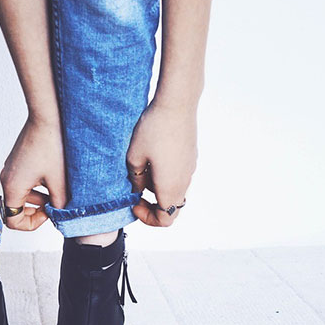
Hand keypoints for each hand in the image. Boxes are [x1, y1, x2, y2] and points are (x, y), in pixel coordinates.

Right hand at [0, 116, 66, 230]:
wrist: (46, 117)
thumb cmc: (51, 145)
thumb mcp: (59, 180)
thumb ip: (58, 204)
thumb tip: (59, 215)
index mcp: (12, 186)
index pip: (12, 221)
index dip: (30, 224)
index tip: (48, 213)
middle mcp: (6, 179)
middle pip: (16, 209)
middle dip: (36, 210)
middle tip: (54, 203)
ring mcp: (9, 169)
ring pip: (21, 195)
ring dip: (38, 198)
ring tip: (56, 187)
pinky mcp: (15, 162)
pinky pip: (22, 182)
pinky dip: (36, 185)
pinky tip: (52, 175)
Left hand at [126, 100, 197, 226]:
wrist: (177, 103)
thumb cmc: (153, 129)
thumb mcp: (133, 157)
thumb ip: (135, 179)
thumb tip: (138, 188)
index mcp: (170, 187)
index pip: (165, 220)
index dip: (147, 218)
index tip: (134, 201)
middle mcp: (184, 181)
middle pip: (170, 207)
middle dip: (151, 204)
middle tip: (135, 188)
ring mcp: (190, 169)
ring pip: (174, 191)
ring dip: (157, 188)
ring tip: (141, 169)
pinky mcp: (190, 157)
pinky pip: (178, 176)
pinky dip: (165, 176)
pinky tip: (152, 157)